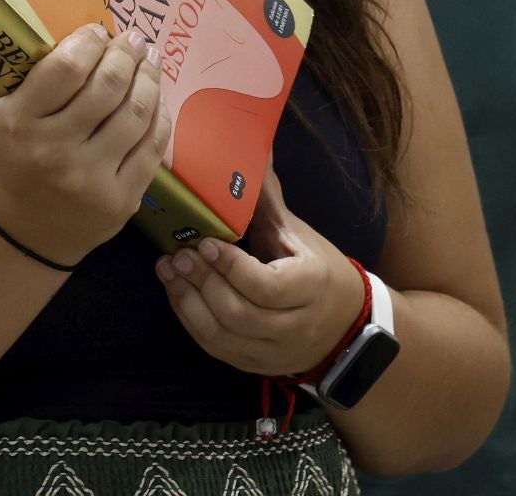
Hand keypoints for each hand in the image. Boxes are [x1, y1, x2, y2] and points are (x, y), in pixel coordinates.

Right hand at [0, 24, 169, 266]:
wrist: (21, 230)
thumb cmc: (9, 159)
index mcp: (20, 124)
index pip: (66, 69)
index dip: (90, 42)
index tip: (98, 31)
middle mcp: (55, 151)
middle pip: (108, 87)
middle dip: (127, 54)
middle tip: (134, 39)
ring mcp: (91, 178)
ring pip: (136, 113)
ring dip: (150, 78)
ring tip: (150, 59)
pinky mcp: (121, 199)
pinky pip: (153, 147)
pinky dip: (160, 115)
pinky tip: (157, 98)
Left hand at [155, 168, 368, 377]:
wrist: (346, 323)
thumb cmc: (318, 268)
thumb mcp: (300, 234)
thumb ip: (267, 201)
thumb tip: (249, 150)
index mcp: (313, 286)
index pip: (266, 286)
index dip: (231, 267)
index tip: (205, 241)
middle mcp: (296, 325)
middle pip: (240, 315)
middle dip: (203, 284)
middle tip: (178, 255)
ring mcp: (276, 352)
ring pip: (224, 338)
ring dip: (189, 304)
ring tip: (170, 271)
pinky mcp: (258, 366)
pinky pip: (218, 350)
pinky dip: (192, 322)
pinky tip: (177, 294)